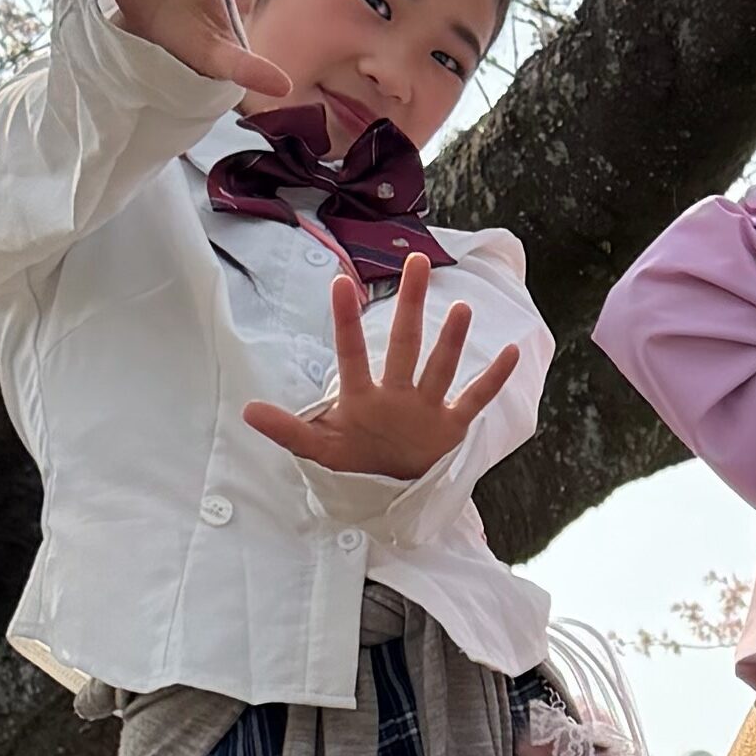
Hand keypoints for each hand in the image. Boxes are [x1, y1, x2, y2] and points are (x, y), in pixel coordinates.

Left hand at [242, 255, 524, 480]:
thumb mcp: (318, 449)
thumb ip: (288, 430)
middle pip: (403, 343)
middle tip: (416, 261)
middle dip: (410, 305)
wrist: (388, 495)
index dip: (347, 321)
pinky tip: (509, 351)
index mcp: (361, 397)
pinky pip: (474, 400)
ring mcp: (425, 408)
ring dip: (451, 339)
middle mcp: (396, 393)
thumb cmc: (352, 463)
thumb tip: (247, 411)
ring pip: (440, 366)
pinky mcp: (450, 428)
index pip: (352, 353)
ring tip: (461, 307)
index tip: (342, 281)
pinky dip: (493, 380)